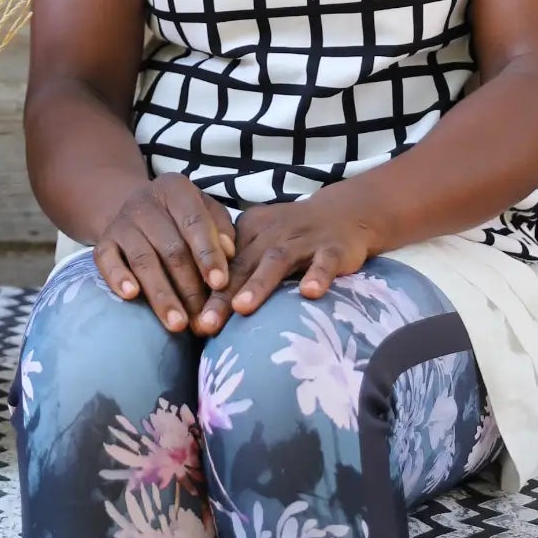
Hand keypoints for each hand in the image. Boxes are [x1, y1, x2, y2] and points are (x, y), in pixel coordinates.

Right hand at [93, 178, 236, 333]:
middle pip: (170, 248)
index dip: (208, 254)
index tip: (220, 284)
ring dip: (161, 295)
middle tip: (203, 319)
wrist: (137, 208)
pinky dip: (118, 278)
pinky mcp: (103, 242)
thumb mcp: (207, 211)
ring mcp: (121, 222)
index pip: (194, 222)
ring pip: (143, 260)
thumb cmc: (183, 217)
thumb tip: (229, 253)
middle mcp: (145, 202)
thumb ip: (222, 230)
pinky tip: (131, 296)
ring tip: (177, 324)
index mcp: (176, 190)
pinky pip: (106, 260)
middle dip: (189, 287)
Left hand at [194, 186, 382, 329]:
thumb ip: (240, 269)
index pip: (225, 264)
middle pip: (244, 265)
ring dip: (259, 284)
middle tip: (206, 324)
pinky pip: (325, 261)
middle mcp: (274, 233)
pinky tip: (310, 293)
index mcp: (251, 230)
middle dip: (224, 296)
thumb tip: (207, 311)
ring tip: (242, 308)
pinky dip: (318, 275)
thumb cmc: (294, 237)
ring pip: (278, 260)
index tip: (192, 322)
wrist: (344, 213)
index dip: (207, 292)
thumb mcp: (264, 243)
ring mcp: (304, 240)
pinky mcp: (334, 249)